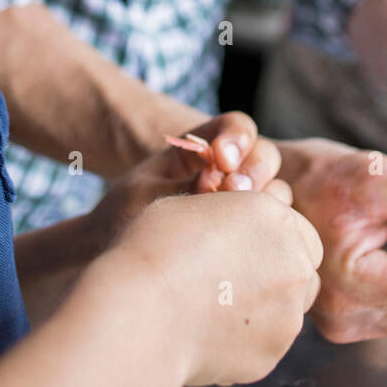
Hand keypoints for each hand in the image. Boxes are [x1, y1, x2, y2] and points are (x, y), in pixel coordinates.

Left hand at [82, 111, 289, 258]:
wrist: (110, 259)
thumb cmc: (120, 217)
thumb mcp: (143, 194)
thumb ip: (182, 187)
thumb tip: (220, 186)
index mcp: (202, 149)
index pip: (236, 128)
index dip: (237, 137)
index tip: (221, 157)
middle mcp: (228, 173)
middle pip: (264, 156)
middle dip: (255, 168)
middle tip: (235, 186)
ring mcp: (240, 206)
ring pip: (276, 192)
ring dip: (265, 200)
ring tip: (239, 218)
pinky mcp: (246, 239)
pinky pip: (273, 230)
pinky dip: (268, 232)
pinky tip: (248, 246)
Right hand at [116, 192, 322, 386]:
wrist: (142, 312)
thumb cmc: (157, 251)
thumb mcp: (195, 205)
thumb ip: (231, 216)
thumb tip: (233, 228)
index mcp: (276, 219)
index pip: (298, 230)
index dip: (273, 240)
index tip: (248, 248)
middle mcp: (294, 265)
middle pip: (302, 270)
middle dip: (278, 273)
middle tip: (235, 279)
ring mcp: (287, 314)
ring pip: (288, 310)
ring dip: (264, 307)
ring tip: (215, 307)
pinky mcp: (270, 354)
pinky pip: (266, 343)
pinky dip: (247, 339)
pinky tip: (209, 330)